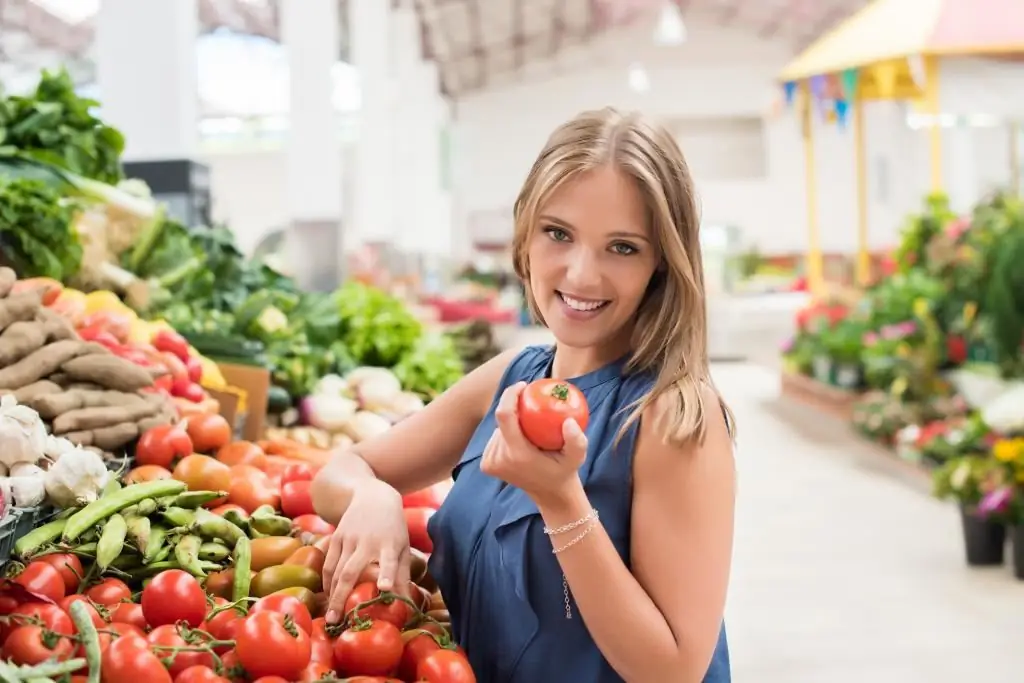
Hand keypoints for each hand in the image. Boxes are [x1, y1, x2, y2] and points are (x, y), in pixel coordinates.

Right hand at [322, 479, 411, 623]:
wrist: (373, 496)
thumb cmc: (393, 527)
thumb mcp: (403, 547)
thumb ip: (402, 574)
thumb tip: (404, 604)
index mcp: (389, 544)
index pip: (389, 560)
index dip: (387, 574)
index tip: (385, 588)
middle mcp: (367, 541)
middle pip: (350, 571)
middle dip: (342, 597)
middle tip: (337, 621)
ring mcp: (349, 538)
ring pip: (335, 570)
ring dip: (332, 594)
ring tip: (331, 617)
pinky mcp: (336, 536)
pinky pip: (328, 563)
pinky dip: (326, 581)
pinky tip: (328, 596)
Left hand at [481, 382, 587, 506]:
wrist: (550, 495)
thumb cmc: (565, 471)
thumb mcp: (577, 457)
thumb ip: (577, 441)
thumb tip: (568, 421)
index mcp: (517, 454)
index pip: (504, 415)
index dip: (510, 395)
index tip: (523, 386)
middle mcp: (499, 459)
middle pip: (502, 421)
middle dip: (515, 408)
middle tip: (533, 402)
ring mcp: (490, 463)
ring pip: (498, 429)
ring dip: (512, 422)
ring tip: (530, 425)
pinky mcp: (487, 465)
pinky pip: (495, 439)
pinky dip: (507, 434)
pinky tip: (521, 437)